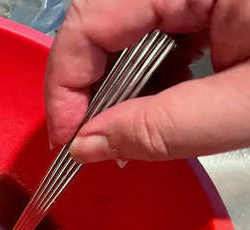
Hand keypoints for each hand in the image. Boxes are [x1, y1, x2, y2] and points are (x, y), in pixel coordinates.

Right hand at [45, 0, 249, 161]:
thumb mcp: (244, 107)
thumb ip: (162, 127)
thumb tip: (85, 146)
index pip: (90, 17)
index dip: (65, 81)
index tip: (66, 138)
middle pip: (101, 23)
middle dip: (88, 86)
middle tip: (88, 139)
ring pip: (125, 30)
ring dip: (119, 84)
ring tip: (128, 128)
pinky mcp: (210, 1)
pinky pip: (157, 31)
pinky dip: (150, 74)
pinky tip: (161, 104)